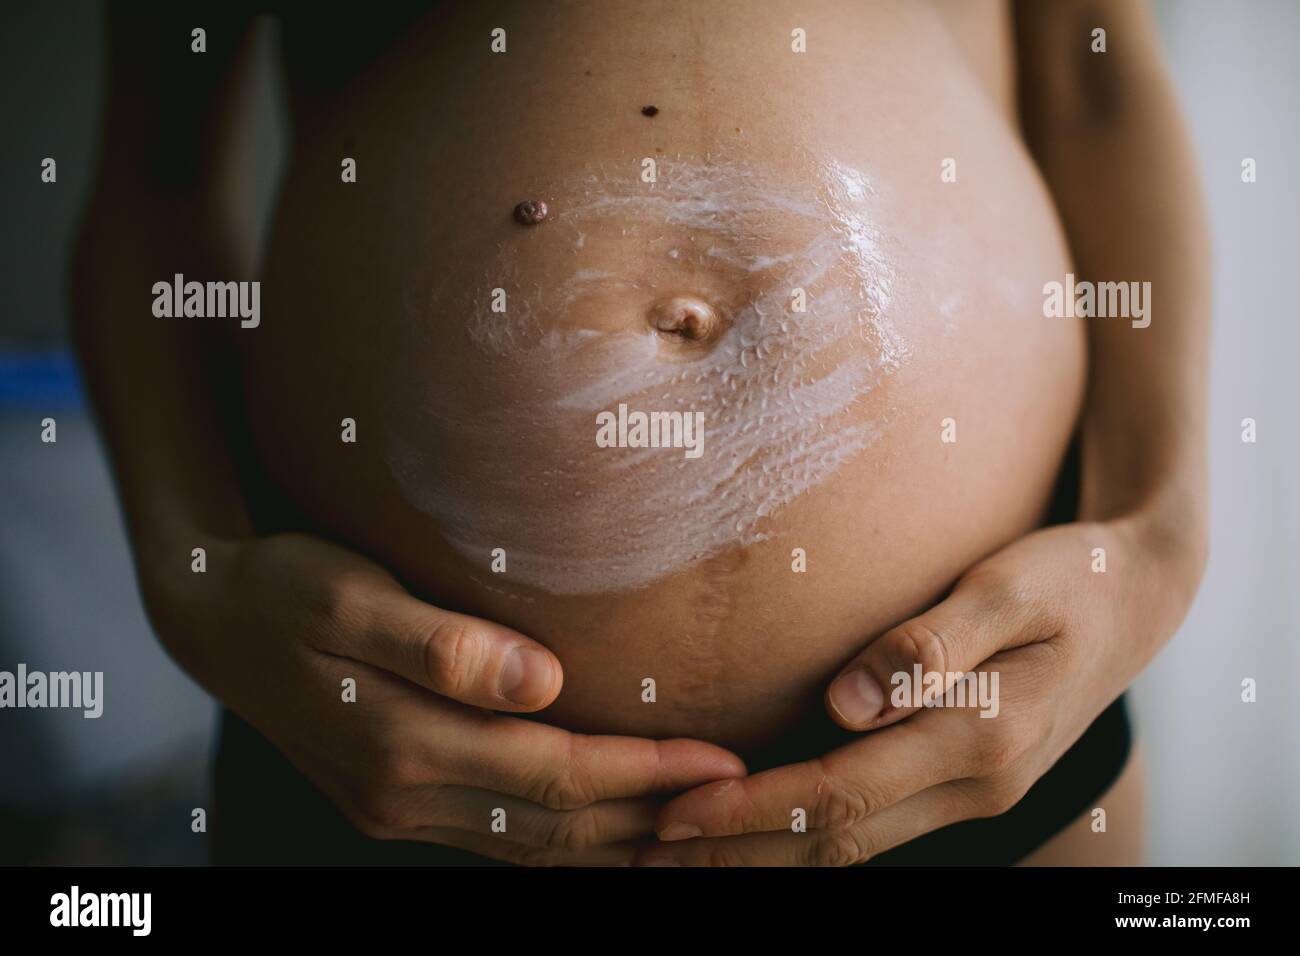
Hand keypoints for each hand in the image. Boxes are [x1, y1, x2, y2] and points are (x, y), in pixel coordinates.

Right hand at [145, 532, 745, 864]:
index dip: (643, 773)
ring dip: (617, 842)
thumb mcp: (348, 595)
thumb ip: (441, 643)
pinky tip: (607, 829)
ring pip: (532, 849)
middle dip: (651, 817)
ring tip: (695, 825)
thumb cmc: (285, 587)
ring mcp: (397, 810)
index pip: (555, 775)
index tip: (722, 761)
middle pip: (556, 827)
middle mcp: (404, 794)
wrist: (208, 618)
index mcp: (403, 742)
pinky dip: (565, 842)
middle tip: (738, 802)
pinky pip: (502, 841)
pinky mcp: (394, 803)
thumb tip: (541, 680)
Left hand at [637, 514, 1204, 864]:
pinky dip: (811, 836)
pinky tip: (763, 831)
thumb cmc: (1066, 577)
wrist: (1136, 595)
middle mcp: (976, 785)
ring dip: (768, 857)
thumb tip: (845, 704)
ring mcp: (974, 791)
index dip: (751, 812)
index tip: (674, 815)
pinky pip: (876, 823)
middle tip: (647, 857)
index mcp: (980, 741)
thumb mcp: (1009, 588)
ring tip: (687, 859)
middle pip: (837, 841)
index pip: (839, 795)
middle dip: (740, 855)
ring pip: (855, 846)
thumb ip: (930, 644)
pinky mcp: (963, 777)